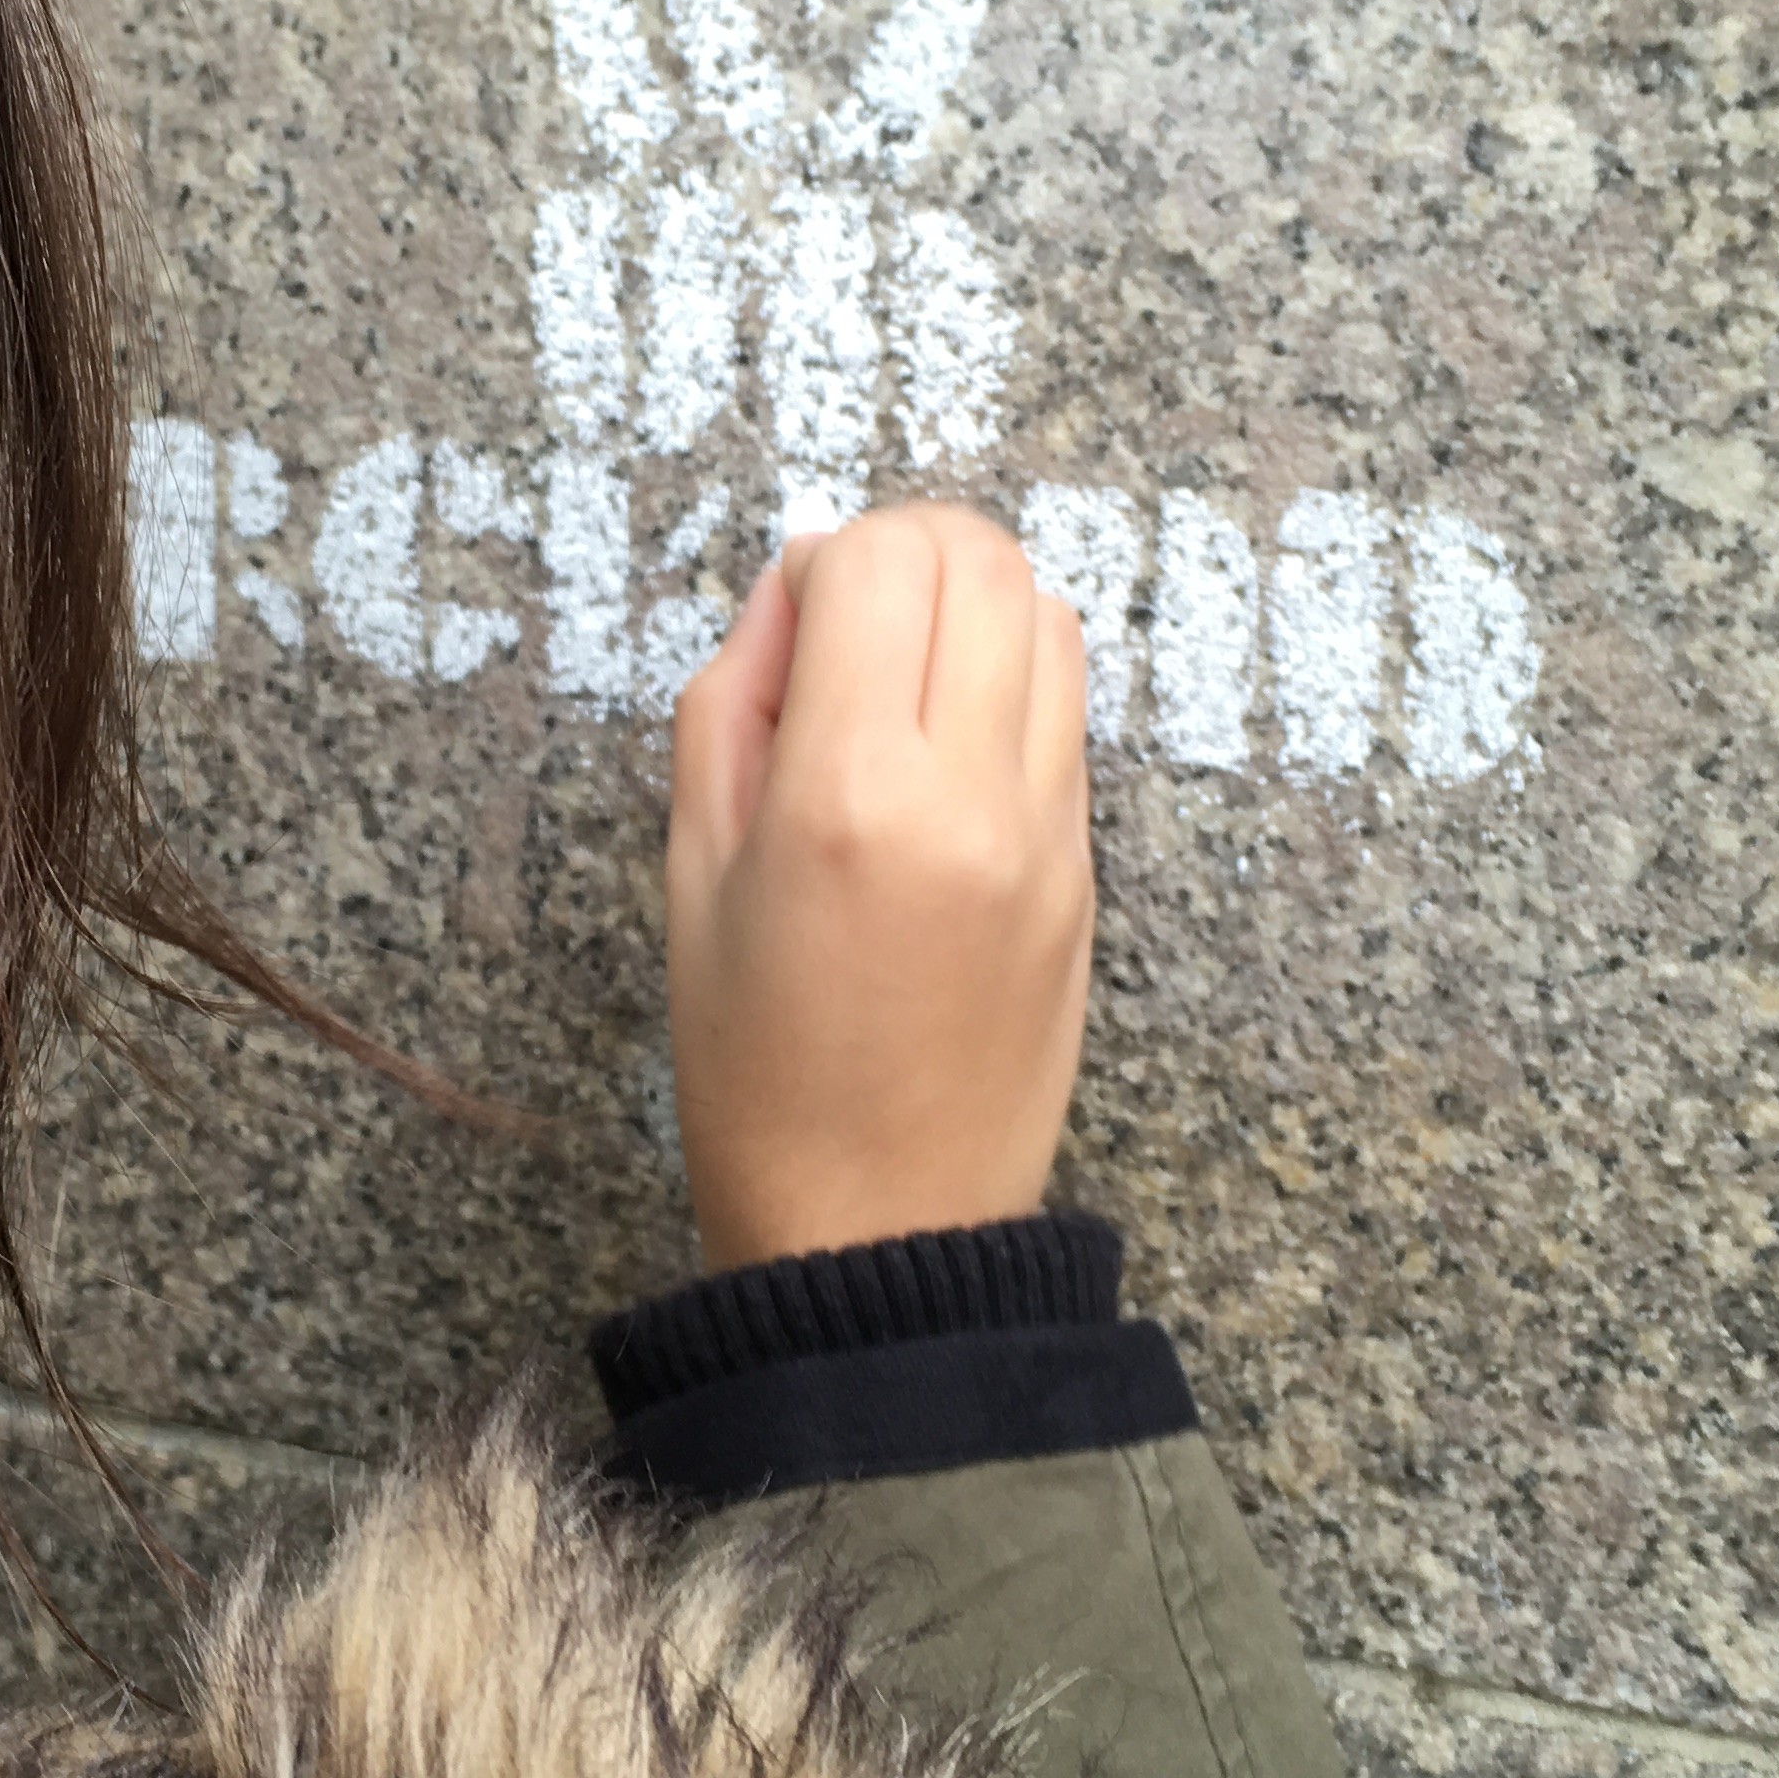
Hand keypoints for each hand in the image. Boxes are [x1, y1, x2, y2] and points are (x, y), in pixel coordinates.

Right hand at [665, 503, 1094, 1272]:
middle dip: (908, 553)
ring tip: (903, 681)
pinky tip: (945, 750)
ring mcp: (1049, 831)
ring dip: (973, 609)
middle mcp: (971, 794)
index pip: (881, 561)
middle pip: (984, 561)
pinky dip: (1011, 686)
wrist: (881, 1224)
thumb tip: (795, 593)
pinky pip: (1068, 712)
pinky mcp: (1088, 867)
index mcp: (849, 795)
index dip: (825, 558)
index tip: (793, 620)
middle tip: (850, 619)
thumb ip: (735, 705)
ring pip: (1050, 617)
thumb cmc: (755, 1066)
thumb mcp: (690, 873)